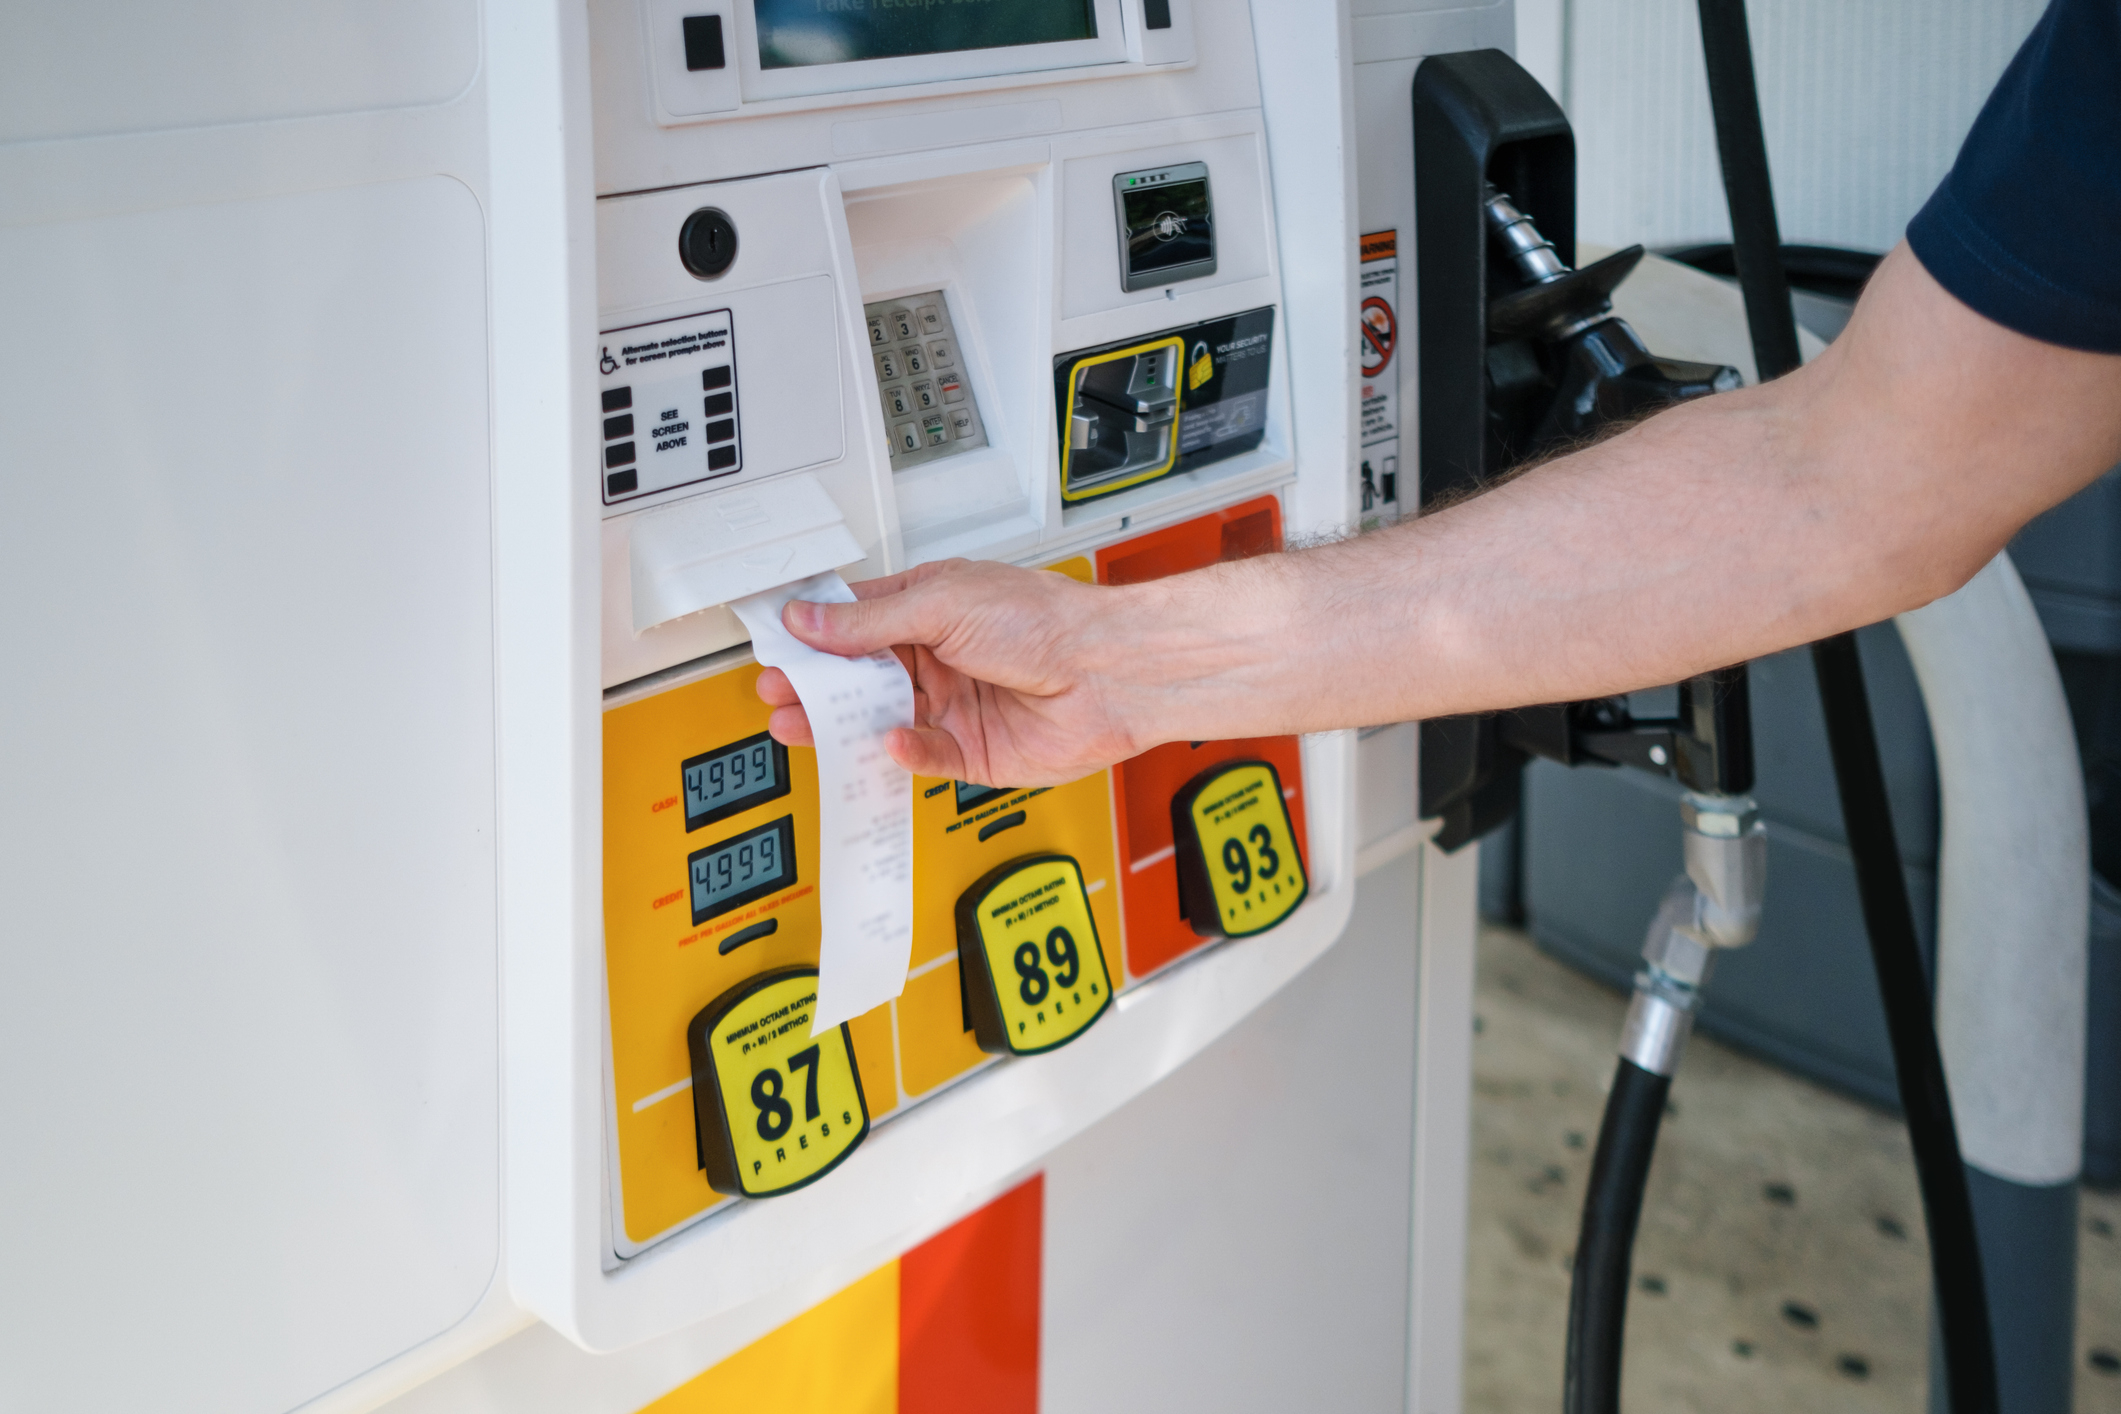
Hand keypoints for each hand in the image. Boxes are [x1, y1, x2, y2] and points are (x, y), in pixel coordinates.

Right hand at [754, 559, 1147, 785]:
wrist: (1111, 673)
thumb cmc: (1050, 623)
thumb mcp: (944, 604)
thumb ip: (871, 620)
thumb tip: (811, 619)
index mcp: (929, 608)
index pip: (854, 621)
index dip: (814, 634)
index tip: (775, 645)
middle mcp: (940, 657)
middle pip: (860, 677)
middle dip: (817, 686)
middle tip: (778, 693)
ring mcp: (955, 706)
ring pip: (882, 720)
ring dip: (843, 725)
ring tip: (802, 726)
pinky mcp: (973, 753)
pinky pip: (924, 757)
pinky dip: (905, 753)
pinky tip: (891, 741)